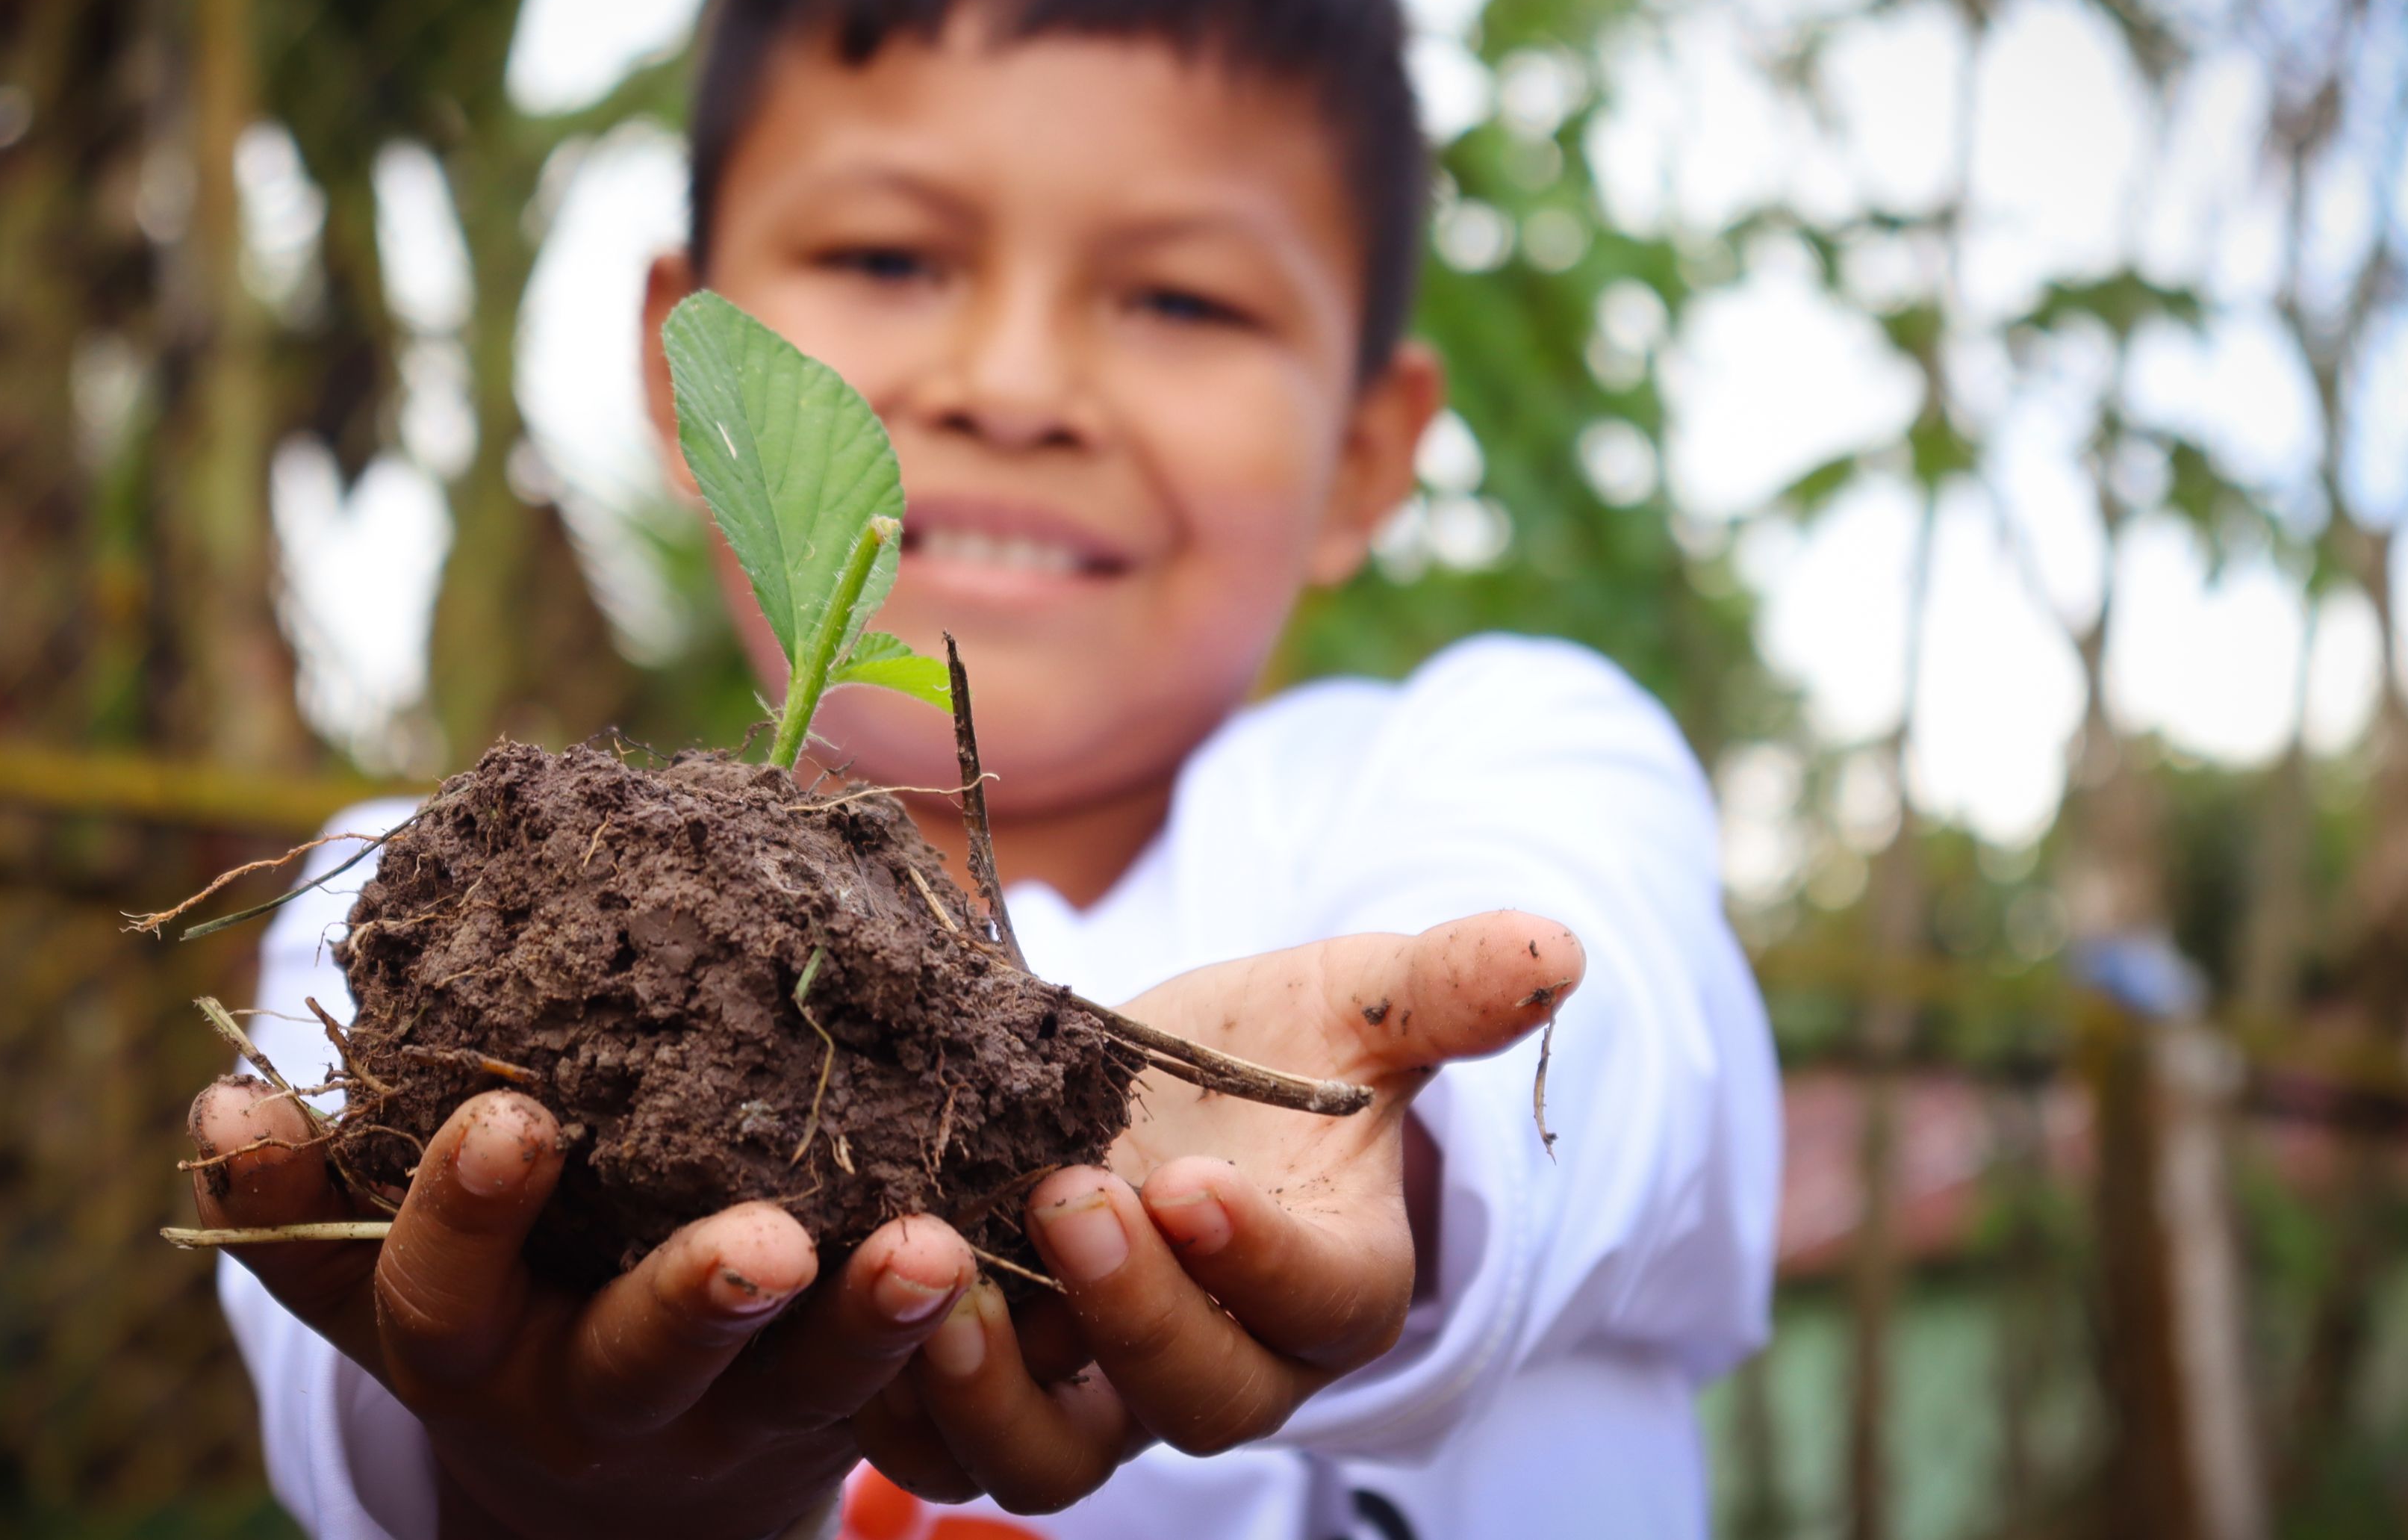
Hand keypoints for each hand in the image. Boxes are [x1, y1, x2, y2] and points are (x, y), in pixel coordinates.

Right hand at [189, 1081, 976, 1539]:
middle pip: (639, 1363)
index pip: (436, 1289)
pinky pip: (897, 1393)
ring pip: (800, 1390)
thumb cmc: (489, 1305)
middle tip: (767, 1242)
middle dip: (694, 1300)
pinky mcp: (829, 1421)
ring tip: (935, 1251)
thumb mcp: (380, 1270)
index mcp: (464, 1344)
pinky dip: (950, 1336)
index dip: (460, 1213)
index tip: (506, 1116)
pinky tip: (1000, 1255)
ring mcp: (720, 1421)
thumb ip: (304, 1193)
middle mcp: (585, 1397)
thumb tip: (221, 1099)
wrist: (615, 1485)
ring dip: (865, 1324)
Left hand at [854, 911, 1581, 1511]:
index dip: (1261, 1261)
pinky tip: (850, 1299)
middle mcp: (1231, 1360)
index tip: (1191, 1180)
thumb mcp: (1356, 1001)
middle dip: (1132, 1312)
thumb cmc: (1274, 1046)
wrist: (1158, 1085)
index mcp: (1337, 1280)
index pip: (1322, 1305)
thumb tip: (1556, 947)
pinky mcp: (1001, 1390)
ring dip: (997, 1393)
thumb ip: (1445, 989)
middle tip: (1063, 1194)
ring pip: (1058, 1461)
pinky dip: (896, 1404)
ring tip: (937, 1278)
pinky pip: (942, 1448)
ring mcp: (1106, 1393)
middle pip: (1200, 1400)